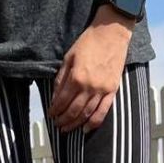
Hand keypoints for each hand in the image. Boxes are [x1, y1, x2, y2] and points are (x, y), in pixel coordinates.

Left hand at [49, 9, 133, 132]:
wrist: (112, 33)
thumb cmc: (89, 42)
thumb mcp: (69, 57)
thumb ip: (61, 79)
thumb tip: (55, 98)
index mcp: (76, 77)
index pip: (62, 101)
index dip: (55, 110)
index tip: (51, 115)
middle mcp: (89, 87)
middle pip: (73, 111)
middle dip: (63, 120)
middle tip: (57, 125)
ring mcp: (102, 90)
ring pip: (86, 114)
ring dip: (75, 124)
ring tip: (67, 129)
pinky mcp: (112, 90)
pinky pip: (103, 111)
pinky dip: (94, 123)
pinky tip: (86, 129)